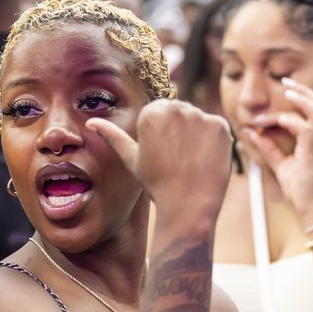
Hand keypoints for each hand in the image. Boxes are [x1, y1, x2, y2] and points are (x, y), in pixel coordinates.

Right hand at [88, 99, 232, 218]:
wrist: (187, 205)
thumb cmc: (156, 183)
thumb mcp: (131, 159)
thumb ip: (112, 136)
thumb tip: (92, 123)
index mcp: (152, 112)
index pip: (158, 113)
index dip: (159, 136)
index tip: (161, 155)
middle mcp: (177, 107)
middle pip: (178, 112)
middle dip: (177, 130)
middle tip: (176, 159)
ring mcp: (201, 115)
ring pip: (197, 120)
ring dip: (195, 135)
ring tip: (189, 161)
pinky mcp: (221, 125)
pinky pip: (215, 128)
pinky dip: (212, 141)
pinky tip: (204, 159)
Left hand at [241, 76, 312, 228]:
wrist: (312, 209)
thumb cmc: (300, 190)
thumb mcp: (279, 165)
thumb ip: (268, 147)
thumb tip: (251, 132)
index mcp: (312, 139)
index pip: (310, 110)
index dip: (297, 97)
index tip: (280, 90)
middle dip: (302, 90)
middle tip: (285, 79)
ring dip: (302, 99)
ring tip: (287, 90)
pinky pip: (306, 129)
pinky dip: (291, 121)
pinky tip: (276, 120)